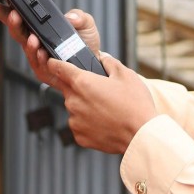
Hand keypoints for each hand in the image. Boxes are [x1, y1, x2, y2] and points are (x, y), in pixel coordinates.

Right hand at [0, 1, 101, 81]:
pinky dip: (41, 58)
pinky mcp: (44, 71)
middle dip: (14, 23)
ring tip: (33, 38)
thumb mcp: (86, 23)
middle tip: (14, 15)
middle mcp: (35, 42)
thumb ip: (80, 16)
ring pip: (28, 49)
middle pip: (18, 32)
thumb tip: (71, 17)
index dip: (5, 11)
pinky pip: (40, 65)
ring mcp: (38, 57)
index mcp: (40, 28)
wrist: (94, 64)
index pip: (19, 18)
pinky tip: (43, 53)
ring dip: (29, 43)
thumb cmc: (85, 43)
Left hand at [43, 53, 157, 153]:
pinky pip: (79, 124)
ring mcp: (75, 121)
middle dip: (80, 87)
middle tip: (100, 91)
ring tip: (106, 109)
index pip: (59, 68)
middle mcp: (74, 101)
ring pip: (74, 108)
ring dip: (84, 106)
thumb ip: (109, 62)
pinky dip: (87, 123)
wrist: (141, 135)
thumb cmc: (135, 105)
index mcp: (82, 82)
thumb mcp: (126, 75)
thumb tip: (102, 57)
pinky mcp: (79, 136)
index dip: (55, 64)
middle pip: (68, 89)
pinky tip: (104, 122)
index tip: (52, 62)